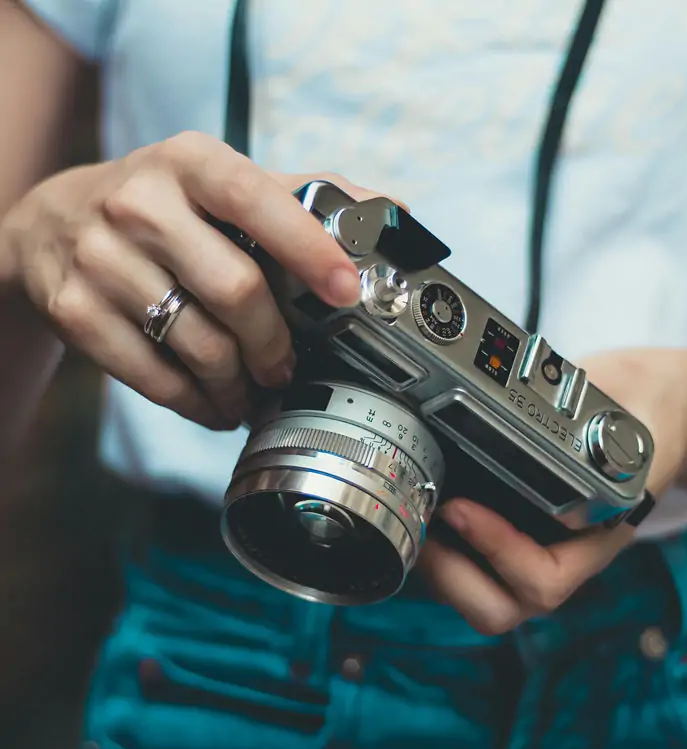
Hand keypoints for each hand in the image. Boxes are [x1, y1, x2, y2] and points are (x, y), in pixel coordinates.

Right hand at [0, 132, 385, 428]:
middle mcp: (140, 203)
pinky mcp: (75, 311)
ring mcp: (101, 258)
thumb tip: (392, 212)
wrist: (51, 225)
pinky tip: (214, 404)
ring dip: (240, 385)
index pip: (259, 199)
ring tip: (252, 391)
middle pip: (237, 291)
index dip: (310, 249)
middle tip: (286, 366)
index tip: (346, 292)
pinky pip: (156, 378)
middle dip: (275, 344)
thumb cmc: (161, 206)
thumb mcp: (219, 183)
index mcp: (191, 163)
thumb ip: (301, 197)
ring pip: (199, 346)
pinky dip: (198, 403)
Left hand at [417, 347, 686, 634]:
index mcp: (597, 537)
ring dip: (438, 568)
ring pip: (477, 596)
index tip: (458, 507)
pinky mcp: (507, 537)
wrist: (649, 409)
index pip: (541, 580)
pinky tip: (423, 506)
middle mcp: (562, 556)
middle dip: (449, 576)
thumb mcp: (633, 413)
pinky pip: (467, 567)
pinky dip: (439, 548)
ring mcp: (532, 552)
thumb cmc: (643, 413)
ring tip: (414, 516)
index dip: (495, 552)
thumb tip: (558, 423)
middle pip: (498, 608)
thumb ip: (604, 426)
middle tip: (419, 524)